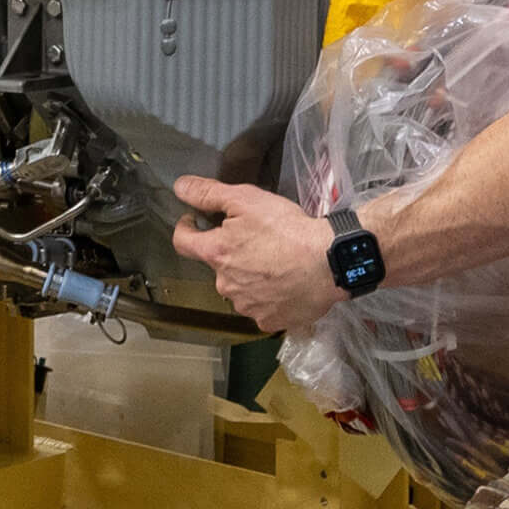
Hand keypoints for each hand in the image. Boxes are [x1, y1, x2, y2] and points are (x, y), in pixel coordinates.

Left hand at [170, 175, 342, 334]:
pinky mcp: (268, 321)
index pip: (183, 243)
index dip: (186, 229)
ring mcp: (246, 306)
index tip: (194, 222)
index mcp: (216, 254)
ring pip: (240, 288)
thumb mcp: (247, 199)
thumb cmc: (288, 229)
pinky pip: (261, 308)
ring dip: (250, 277)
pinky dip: (269, 298)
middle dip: (231, 254)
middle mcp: (225, 284)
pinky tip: (285, 285)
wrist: (329, 262)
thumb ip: (208, 193)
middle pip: (218, 266)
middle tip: (257, 241)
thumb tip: (180, 187)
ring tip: (275, 264)